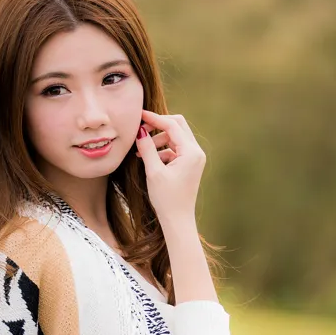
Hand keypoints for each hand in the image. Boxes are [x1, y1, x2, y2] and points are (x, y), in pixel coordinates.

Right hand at [136, 108, 204, 225]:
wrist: (177, 220)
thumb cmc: (166, 198)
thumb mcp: (153, 171)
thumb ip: (147, 148)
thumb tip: (140, 130)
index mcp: (191, 152)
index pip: (173, 125)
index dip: (154, 118)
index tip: (139, 114)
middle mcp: (196, 152)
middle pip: (178, 126)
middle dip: (158, 126)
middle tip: (140, 129)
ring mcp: (194, 158)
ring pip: (175, 138)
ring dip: (158, 140)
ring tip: (141, 151)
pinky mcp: (189, 165)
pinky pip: (175, 149)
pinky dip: (162, 150)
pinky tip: (148, 159)